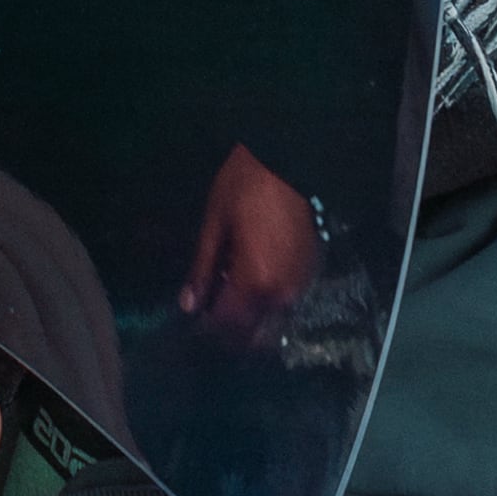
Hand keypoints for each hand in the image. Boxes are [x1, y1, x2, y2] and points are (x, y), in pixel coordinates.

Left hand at [178, 144, 321, 347]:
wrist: (288, 161)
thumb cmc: (244, 186)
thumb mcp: (215, 224)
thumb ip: (203, 269)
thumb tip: (188, 306)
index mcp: (255, 282)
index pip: (227, 326)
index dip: (205, 329)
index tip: (191, 321)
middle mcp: (282, 294)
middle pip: (252, 334)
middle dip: (227, 331)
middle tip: (207, 310)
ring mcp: (299, 285)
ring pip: (269, 322)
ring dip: (247, 319)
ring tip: (225, 293)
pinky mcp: (309, 274)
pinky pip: (283, 304)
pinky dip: (264, 303)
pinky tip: (247, 281)